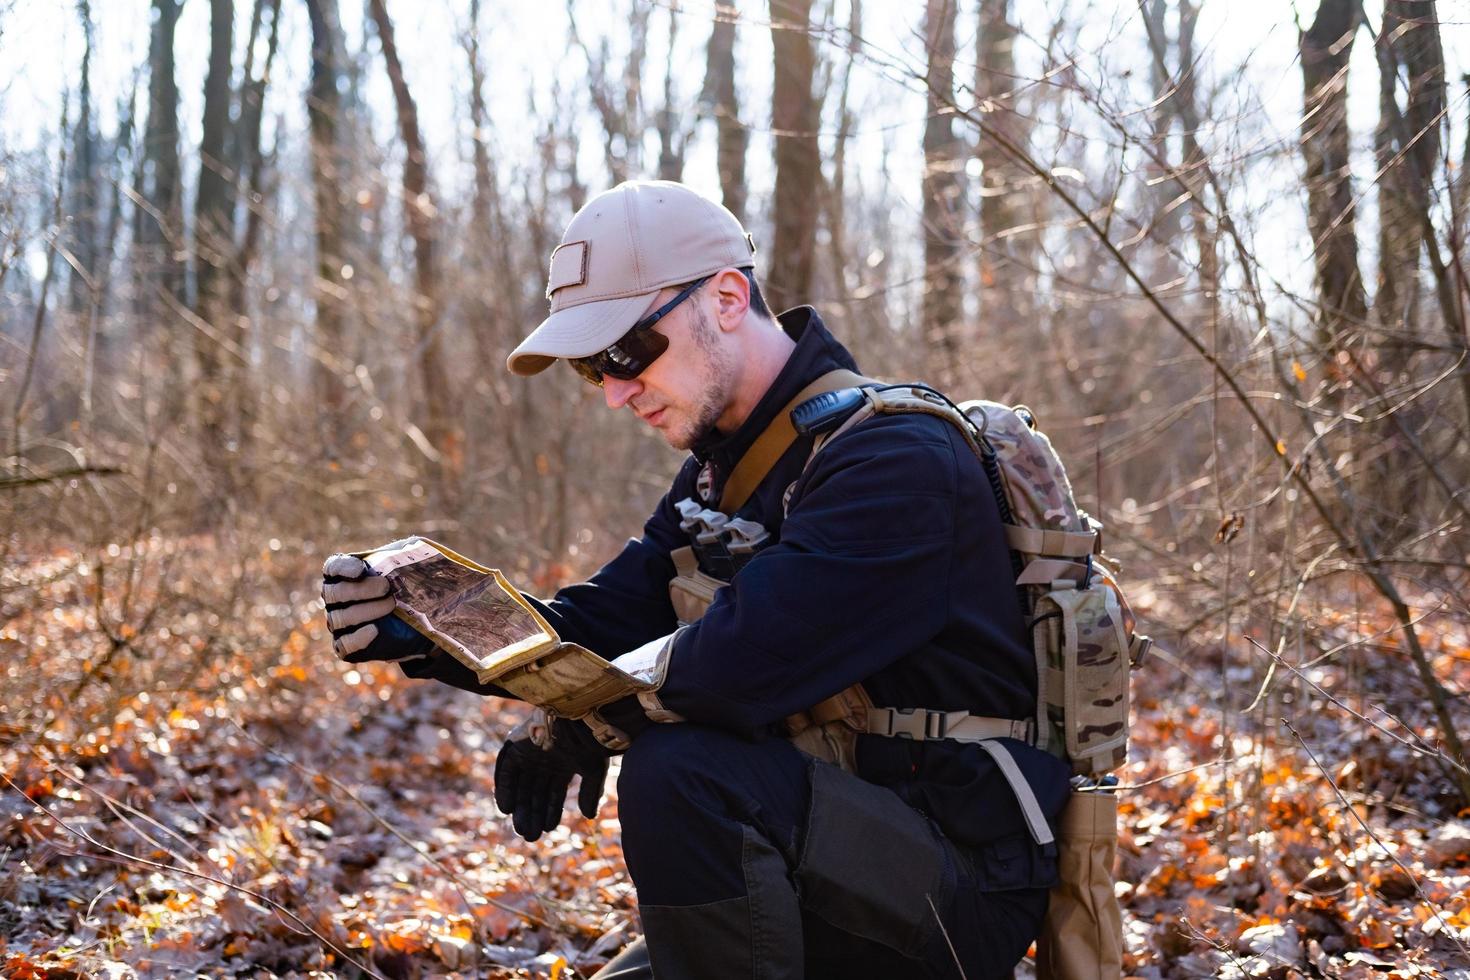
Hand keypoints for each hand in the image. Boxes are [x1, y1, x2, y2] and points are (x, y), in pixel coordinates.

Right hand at [321, 554, 433, 662]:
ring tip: (391, 605)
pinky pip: (344, 645)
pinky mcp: (346, 647)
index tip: (362, 569)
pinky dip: (358, 638)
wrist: (420, 625)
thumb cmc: (410, 589)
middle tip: (386, 587)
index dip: (343, 568)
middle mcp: (335, 600)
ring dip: (365, 611)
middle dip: (360, 590)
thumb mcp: (410, 566)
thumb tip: (411, 550)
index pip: (333, 568)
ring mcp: (339, 624)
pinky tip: (374, 630)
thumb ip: (405, 555)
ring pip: (340, 618)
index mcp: (344, 576)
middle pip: (334, 593)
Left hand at [494, 710, 611, 841]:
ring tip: (521, 828)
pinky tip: (507, 809)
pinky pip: (506, 771)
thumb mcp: (593, 771)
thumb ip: (590, 793)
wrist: (578, 718)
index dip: (550, 811)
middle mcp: (544, 759)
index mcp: (563, 763)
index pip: (553, 793)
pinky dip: (504, 789)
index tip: (548, 829)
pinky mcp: (516, 745)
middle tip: (530, 836)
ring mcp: (529, 752)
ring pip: (521, 785)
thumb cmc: (589, 743)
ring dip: (520, 807)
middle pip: (534, 792)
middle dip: (533, 815)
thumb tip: (589, 817)